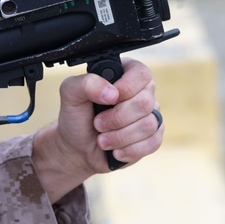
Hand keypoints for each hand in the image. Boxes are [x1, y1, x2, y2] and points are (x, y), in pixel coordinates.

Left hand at [32, 58, 162, 201]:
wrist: (77, 149)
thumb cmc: (76, 118)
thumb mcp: (71, 94)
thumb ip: (86, 84)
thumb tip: (112, 93)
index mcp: (126, 73)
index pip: (141, 73)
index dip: (127, 88)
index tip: (108, 100)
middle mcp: (142, 92)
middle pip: (145, 103)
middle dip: (117, 119)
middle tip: (98, 124)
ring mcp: (150, 114)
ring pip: (149, 125)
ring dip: (120, 137)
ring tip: (103, 139)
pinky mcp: (153, 136)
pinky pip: (153, 142)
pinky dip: (130, 150)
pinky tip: (116, 150)